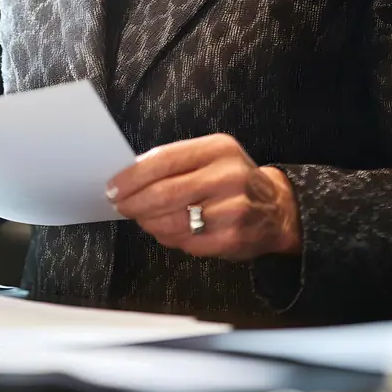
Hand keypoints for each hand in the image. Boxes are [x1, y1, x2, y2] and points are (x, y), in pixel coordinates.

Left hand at [106, 134, 300, 260]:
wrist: (278, 208)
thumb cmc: (233, 180)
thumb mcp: (212, 157)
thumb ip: (176, 162)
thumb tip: (129, 175)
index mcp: (218, 149)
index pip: (164, 160)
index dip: (132, 176)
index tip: (113, 186)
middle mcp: (228, 176)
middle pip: (165, 193)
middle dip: (134, 202)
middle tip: (119, 206)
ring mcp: (232, 209)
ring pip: (172, 221)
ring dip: (148, 222)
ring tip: (142, 218)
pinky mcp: (232, 238)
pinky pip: (186, 242)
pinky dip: (168, 238)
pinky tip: (167, 231)